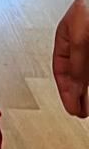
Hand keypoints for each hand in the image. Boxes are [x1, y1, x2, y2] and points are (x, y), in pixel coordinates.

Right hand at [53, 0, 88, 117]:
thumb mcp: (79, 38)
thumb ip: (76, 62)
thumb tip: (76, 85)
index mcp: (65, 38)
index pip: (61, 71)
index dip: (66, 92)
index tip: (72, 109)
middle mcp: (79, 42)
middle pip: (74, 74)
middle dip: (76, 94)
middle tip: (80, 111)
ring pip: (85, 71)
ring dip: (85, 89)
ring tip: (86, 104)